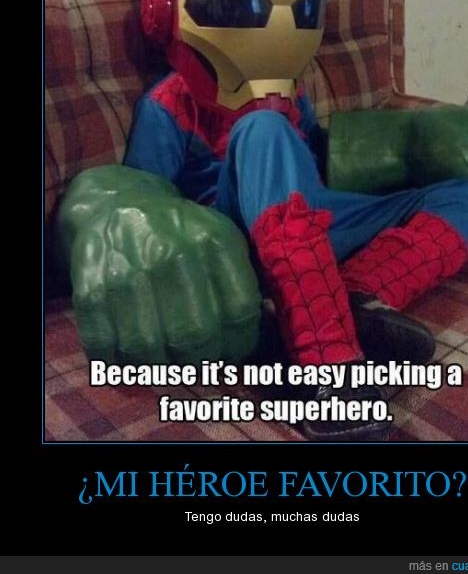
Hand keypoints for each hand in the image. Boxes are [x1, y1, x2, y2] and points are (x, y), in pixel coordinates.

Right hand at [57, 165, 262, 364]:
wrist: (115, 204)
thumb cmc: (178, 232)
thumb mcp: (220, 237)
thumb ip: (246, 278)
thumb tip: (270, 321)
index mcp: (212, 239)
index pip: (240, 311)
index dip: (241, 343)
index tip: (234, 350)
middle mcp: (171, 253)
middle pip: (196, 336)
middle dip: (203, 361)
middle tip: (200, 361)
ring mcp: (128, 273)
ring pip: (150, 350)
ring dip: (161, 369)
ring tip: (168, 362)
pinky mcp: (91, 290)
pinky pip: (107, 349)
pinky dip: (120, 365)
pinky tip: (133, 357)